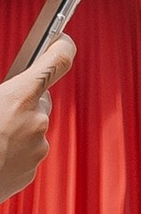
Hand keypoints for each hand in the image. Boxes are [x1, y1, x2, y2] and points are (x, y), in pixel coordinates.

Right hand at [0, 36, 70, 204]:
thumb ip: (2, 91)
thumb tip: (10, 91)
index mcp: (19, 98)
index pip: (58, 62)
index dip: (62, 48)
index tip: (62, 41)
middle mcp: (36, 121)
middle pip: (38, 100)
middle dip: (21, 101)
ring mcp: (36, 149)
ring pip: (30, 129)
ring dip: (14, 129)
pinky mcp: (31, 172)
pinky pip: (25, 153)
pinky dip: (11, 151)